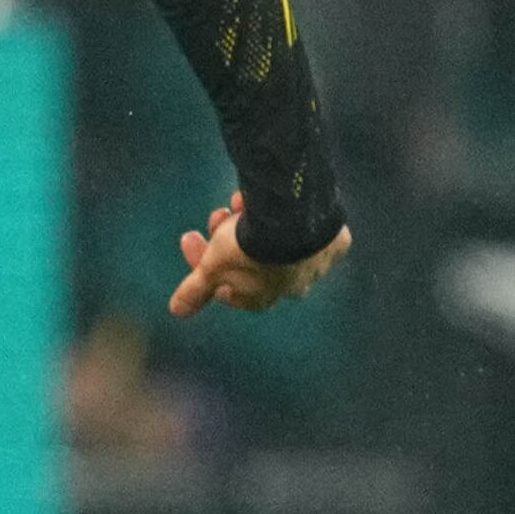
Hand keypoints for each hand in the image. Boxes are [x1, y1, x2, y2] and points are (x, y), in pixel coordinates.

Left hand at [167, 192, 349, 317]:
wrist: (296, 221)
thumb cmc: (248, 248)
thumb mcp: (213, 267)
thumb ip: (196, 290)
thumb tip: (176, 311)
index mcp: (264, 298)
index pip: (231, 289)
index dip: (211, 270)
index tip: (200, 248)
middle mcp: (296, 286)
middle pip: (254, 261)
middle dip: (228, 240)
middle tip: (215, 216)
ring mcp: (319, 265)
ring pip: (281, 243)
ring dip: (254, 222)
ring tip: (238, 201)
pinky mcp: (337, 243)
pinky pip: (310, 231)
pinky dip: (292, 218)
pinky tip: (273, 203)